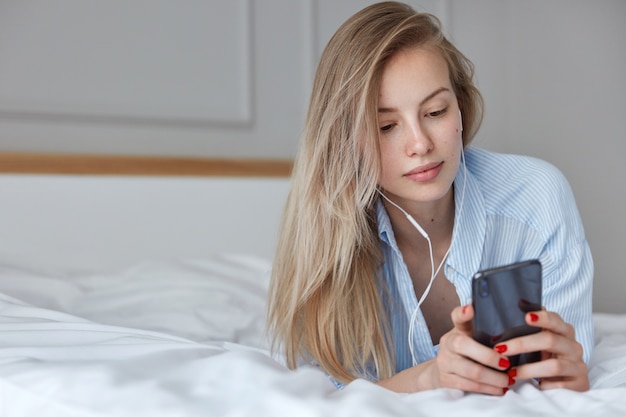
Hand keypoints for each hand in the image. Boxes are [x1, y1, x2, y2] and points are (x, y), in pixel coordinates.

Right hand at [377, 304, 513, 393]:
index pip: (457, 317)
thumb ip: (486, 331)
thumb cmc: (466, 353)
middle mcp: (447, 343)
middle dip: (489, 357)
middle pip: (464, 345)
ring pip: (471, 371)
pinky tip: (499, 389)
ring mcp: (444, 362)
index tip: (471, 309)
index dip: (463, 313)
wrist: (443, 371)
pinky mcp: (445, 380)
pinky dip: (488, 389)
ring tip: (509, 380)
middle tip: (507, 364)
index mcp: (457, 330)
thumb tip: (515, 321)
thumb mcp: (473, 338)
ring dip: (494, 378)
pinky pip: (469, 386)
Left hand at [494, 310, 588, 391]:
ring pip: (554, 365)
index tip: (527, 316)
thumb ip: (530, 326)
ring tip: (511, 372)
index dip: (542, 317)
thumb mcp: (539, 340)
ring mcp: (578, 365)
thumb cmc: (548, 357)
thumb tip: (520, 302)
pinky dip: (543, 385)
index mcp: (564, 331)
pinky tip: (533, 386)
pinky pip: (559, 385)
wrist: (566, 383)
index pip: (555, 320)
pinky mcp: (580, 384)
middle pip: (549, 340)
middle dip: (522, 344)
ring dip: (529, 369)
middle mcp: (573, 346)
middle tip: (500, 349)